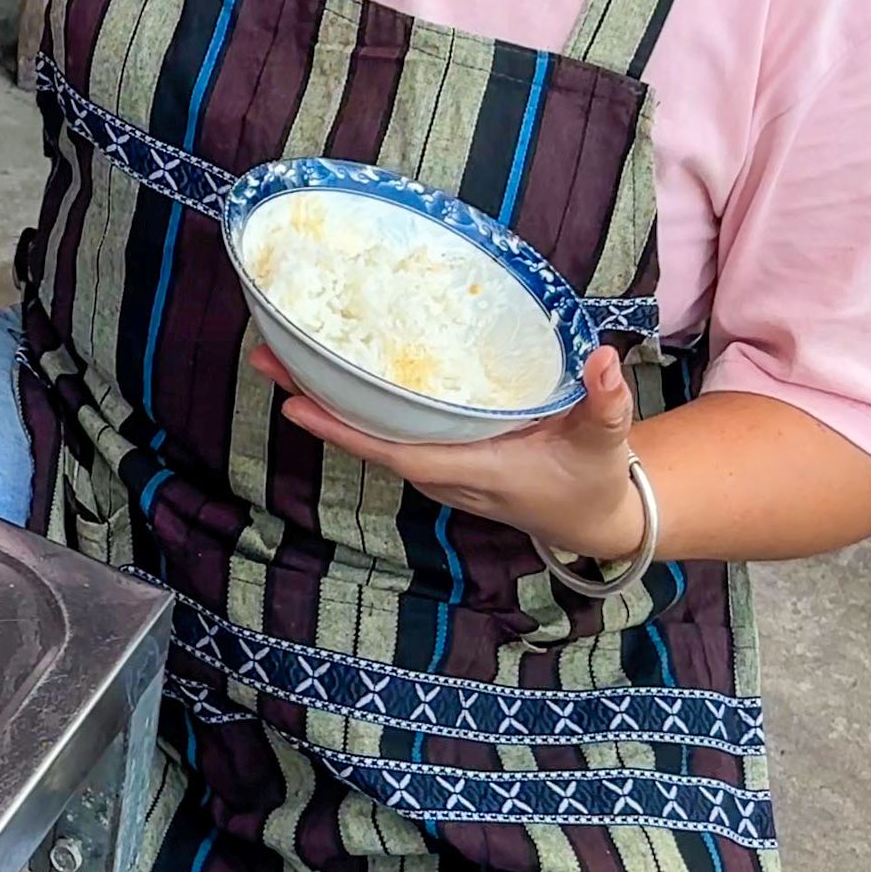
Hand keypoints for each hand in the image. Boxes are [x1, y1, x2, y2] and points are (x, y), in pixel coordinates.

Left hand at [250, 342, 647, 558]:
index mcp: (473, 469)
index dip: (345, 431)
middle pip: (366, 437)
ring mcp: (437, 465)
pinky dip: (353, 401)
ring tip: (280, 353)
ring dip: (325, 397)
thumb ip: (606, 403)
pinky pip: (385, 428)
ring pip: (370, 432)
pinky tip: (330, 369)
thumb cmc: (594, 480)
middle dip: (314, 400)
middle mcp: (443, 471)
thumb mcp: (605, 442)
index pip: (396, 452)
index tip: (295, 405)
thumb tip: (603, 359)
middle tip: (264, 356)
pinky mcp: (439, 455)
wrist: (594, 518)